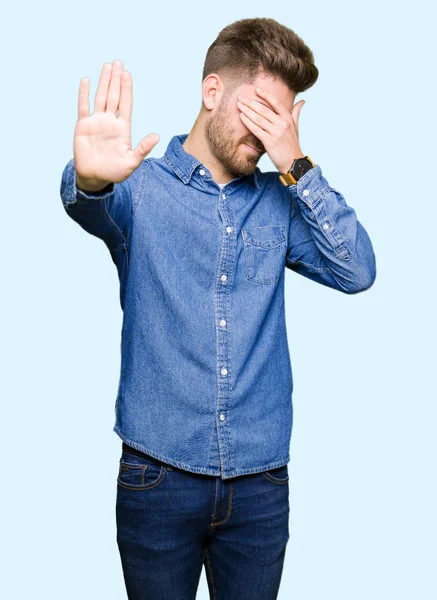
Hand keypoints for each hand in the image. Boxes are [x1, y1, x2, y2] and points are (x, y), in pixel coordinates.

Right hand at [74, 59, 158, 186]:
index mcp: (123, 128)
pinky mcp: (83, 126)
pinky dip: (84, 94)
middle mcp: (110, 122)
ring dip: (104, 82)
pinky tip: (86, 80)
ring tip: (107, 66)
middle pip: (114, 96)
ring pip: (100, 97)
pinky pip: (83, 107)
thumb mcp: (131, 162)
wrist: (95, 178)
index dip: (127, 89)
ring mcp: (96, 122)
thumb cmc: (115, 172)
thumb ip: (143, 149)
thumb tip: (156, 136)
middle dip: (116, 79)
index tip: (127, 74)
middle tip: (118, 62)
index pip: (126, 104)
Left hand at [236, 88, 304, 172]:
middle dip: (251, 102)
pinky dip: (248, 122)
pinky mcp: (269, 142)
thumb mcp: (296, 127)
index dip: (266, 95)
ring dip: (247, 110)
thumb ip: (296, 113)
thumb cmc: (292, 145)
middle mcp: (282, 124)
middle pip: (264, 110)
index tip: (256, 90)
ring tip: (239, 105)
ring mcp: (276, 132)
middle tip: (241, 97)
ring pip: (258, 118)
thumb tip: (302, 101)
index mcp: (288, 119)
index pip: (276, 103)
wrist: (293, 163)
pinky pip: (256, 129)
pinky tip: (241, 117)